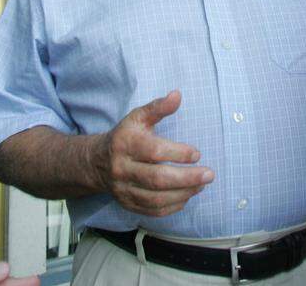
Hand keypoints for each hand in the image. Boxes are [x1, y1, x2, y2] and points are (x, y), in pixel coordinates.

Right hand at [94, 90, 213, 216]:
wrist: (97, 162)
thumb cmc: (125, 136)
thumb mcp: (138, 117)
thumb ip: (158, 108)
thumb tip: (177, 95)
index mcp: (126, 144)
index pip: (154, 152)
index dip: (178, 154)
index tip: (197, 154)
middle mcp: (123, 168)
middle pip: (157, 179)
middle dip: (187, 178)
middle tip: (209, 175)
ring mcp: (124, 189)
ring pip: (156, 199)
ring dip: (183, 194)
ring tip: (201, 185)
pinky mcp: (128, 204)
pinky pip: (153, 211)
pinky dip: (173, 206)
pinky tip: (186, 196)